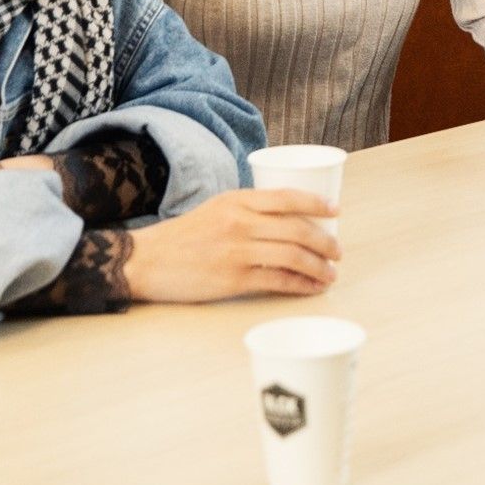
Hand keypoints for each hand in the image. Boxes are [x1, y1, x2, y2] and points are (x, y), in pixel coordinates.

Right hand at [119, 188, 340, 301]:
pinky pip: (277, 280)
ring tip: (330, 274)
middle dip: (325, 242)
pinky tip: (311, 288)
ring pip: (293, 256)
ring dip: (318, 266)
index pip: (287, 196)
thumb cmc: (182, 236)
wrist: (146, 260)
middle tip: (338, 252)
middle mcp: (240, 222)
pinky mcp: (233, 279)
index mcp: (237, 199)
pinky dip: (300, 285)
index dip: (317, 203)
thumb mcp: (215, 209)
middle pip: (297, 229)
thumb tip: (286, 220)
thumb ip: (247, 210)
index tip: (336, 210)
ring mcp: (237, 251)